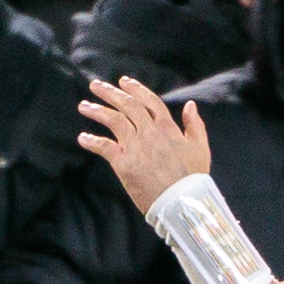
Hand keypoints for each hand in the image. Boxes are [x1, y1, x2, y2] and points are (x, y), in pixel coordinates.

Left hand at [78, 77, 211, 214]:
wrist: (183, 203)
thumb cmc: (194, 178)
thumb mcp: (200, 148)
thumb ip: (195, 125)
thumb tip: (190, 105)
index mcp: (168, 127)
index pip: (149, 100)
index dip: (136, 89)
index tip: (124, 81)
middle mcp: (150, 132)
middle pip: (127, 105)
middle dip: (110, 93)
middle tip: (95, 85)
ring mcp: (136, 147)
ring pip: (113, 120)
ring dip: (97, 111)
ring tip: (84, 106)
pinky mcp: (124, 164)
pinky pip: (104, 147)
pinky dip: (92, 141)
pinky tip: (83, 138)